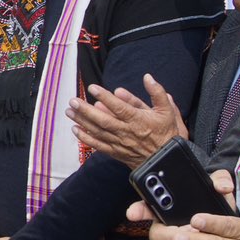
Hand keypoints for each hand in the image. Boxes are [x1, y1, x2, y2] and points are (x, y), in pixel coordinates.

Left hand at [68, 74, 187, 164]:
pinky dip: (86, 138)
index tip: (92, 88)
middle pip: (103, 120)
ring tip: (69, 112)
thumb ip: (158, 93)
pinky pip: (99, 145)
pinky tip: (76, 130)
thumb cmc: (168, 135)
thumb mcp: (169, 111)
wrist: (167, 162)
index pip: (119, 107)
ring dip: (82, 122)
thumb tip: (147, 77)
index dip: (105, 97)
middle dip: (86, 110)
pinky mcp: (116, 153)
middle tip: (73, 101)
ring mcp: (120, 143)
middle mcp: (127, 132)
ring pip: (98, 132)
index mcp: (140, 120)